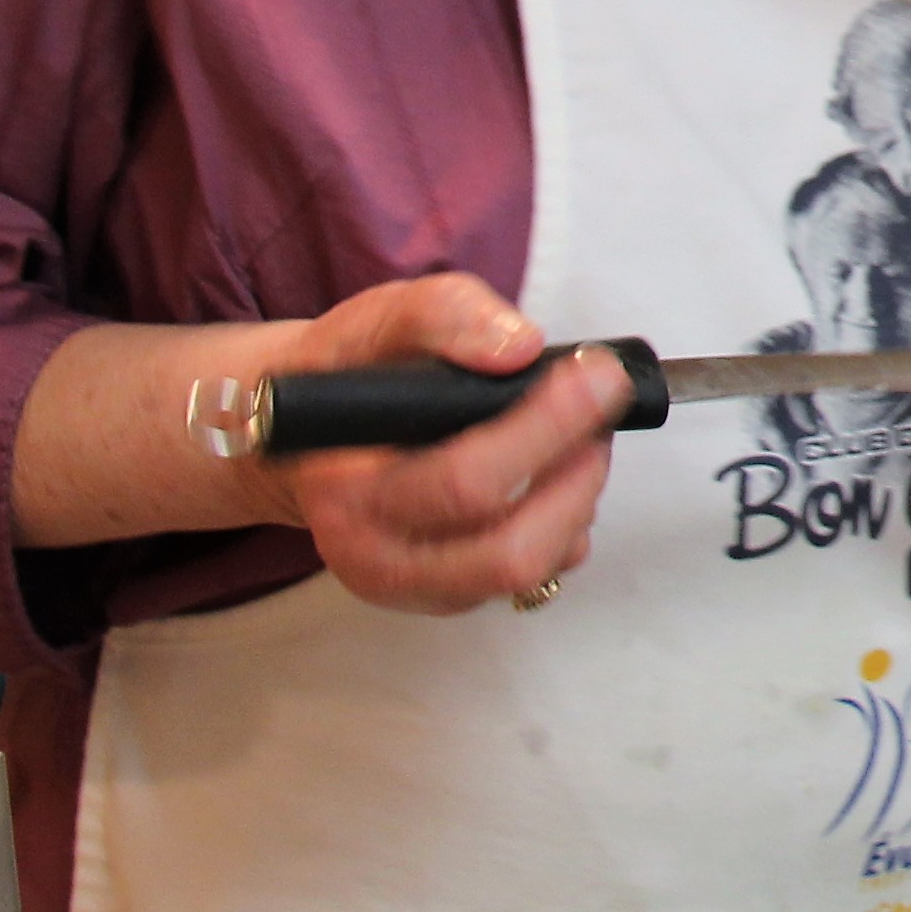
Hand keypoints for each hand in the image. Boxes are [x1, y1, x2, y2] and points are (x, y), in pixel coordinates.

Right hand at [263, 276, 621, 616]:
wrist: (309, 437)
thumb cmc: (350, 375)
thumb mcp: (379, 319)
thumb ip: (445, 316)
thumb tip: (519, 348)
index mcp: (347, 492)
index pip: (464, 482)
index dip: (547, 427)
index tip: (599, 375)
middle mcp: (376, 558)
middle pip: (510, 549)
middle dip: (577, 476)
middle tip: (600, 413)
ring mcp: (418, 587)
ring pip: (534, 567)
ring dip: (579, 498)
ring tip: (579, 435)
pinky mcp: (455, 595)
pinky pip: (540, 576)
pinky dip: (568, 523)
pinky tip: (554, 473)